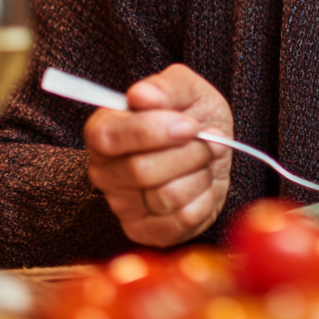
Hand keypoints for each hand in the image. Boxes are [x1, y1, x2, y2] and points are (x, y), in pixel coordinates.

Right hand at [84, 64, 232, 247]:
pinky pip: (183, 220)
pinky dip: (206, 198)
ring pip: (167, 196)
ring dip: (201, 173)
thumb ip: (165, 86)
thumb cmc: (193, 117)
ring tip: (205, 160)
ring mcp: (122, 206)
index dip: (153, 131)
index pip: (108, 137)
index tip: (190, 124)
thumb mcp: (187, 90)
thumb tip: (140, 95)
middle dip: (190, 151)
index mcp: (103, 131)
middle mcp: (104, 172)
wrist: (214, 151)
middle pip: (142, 170)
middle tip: (210, 138)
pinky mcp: (146, 231)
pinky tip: (202, 183)